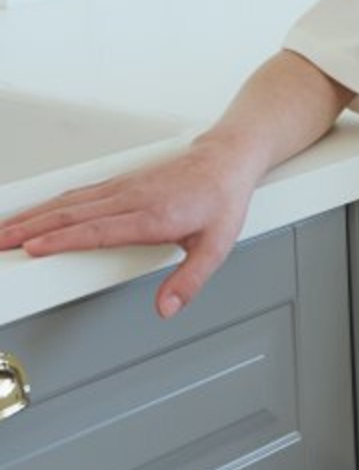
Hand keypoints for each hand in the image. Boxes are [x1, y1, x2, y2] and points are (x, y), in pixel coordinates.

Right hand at [0, 138, 258, 319]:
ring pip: (68, 202)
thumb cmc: (220, 202)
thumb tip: (167, 308)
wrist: (226, 162)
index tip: (33, 248)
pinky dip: (48, 204)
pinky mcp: (118, 184)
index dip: (62, 240)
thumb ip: (189, 281)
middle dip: (29, 229)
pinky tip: (32, 213)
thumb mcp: (216, 247)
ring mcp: (122, 188)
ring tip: (3, 230)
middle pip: (70, 214)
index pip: (98, 229)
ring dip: (32, 216)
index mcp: (153, 216)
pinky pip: (76, 194)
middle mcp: (132, 199)